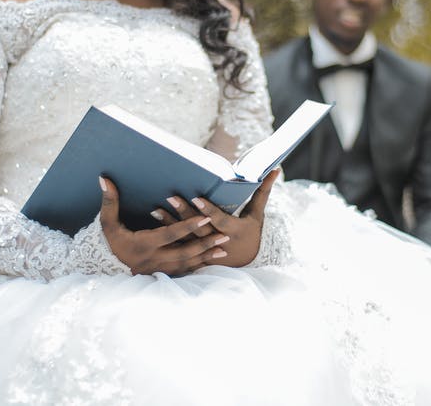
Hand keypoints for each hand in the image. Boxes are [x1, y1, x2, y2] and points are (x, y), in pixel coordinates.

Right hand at [99, 176, 230, 275]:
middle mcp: (153, 259)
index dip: (188, 226)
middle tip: (224, 235)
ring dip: (206, 256)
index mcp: (143, 244)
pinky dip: (198, 266)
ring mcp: (159, 269)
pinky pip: (183, 271)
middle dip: (205, 244)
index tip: (206, 216)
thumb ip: (109, 201)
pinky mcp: (162, 274)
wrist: (105, 267)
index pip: (169, 234)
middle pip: (184, 252)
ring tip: (225, 249)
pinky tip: (212, 261)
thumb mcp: (106, 222)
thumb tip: (104, 179)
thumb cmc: (108, 241)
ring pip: (187, 264)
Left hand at [164, 169, 279, 267]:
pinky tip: (154, 226)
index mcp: (235, 231)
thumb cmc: (252, 231)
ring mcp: (207, 253)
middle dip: (184, 213)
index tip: (196, 197)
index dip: (208, 210)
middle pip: (199, 228)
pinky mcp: (197, 258)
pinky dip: (167, 237)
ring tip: (155, 210)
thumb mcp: (258, 213)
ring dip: (170, 224)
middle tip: (170, 197)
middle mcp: (220, 243)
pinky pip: (179, 247)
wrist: (247, 261)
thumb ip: (263, 191)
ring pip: (186, 239)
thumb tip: (275, 169)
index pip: (220, 220)